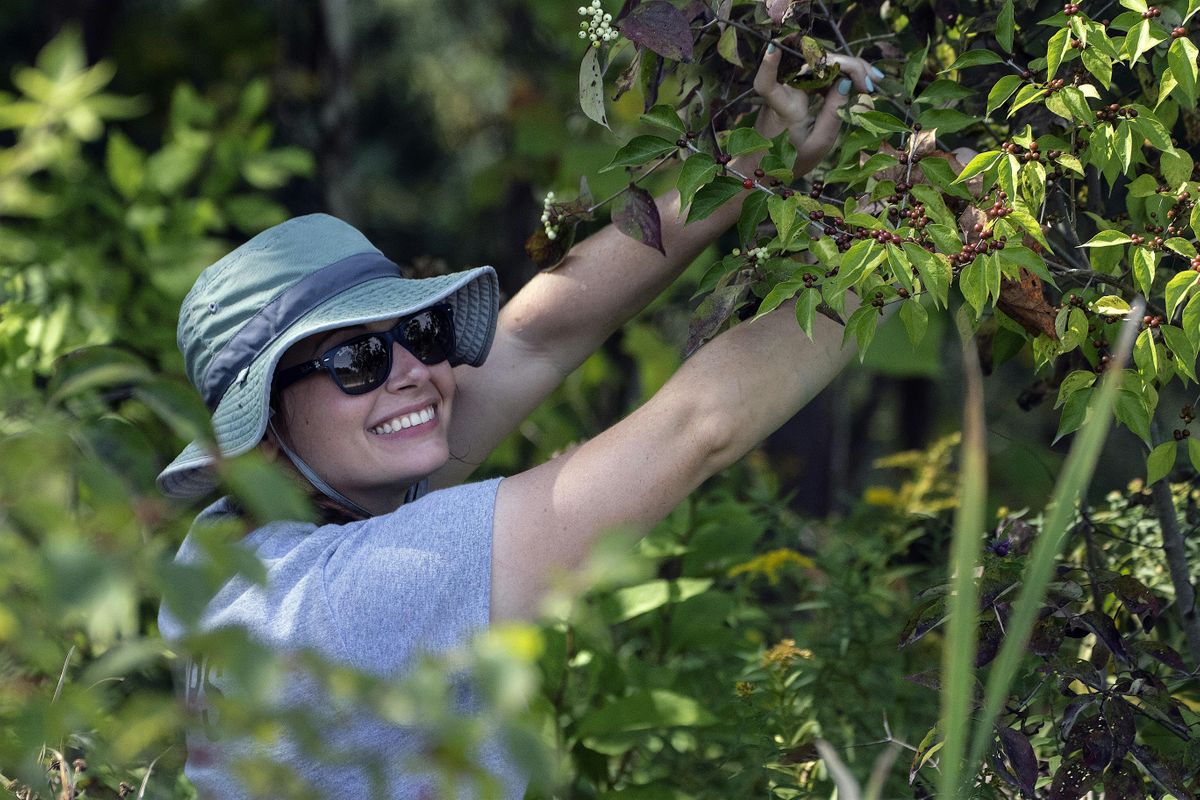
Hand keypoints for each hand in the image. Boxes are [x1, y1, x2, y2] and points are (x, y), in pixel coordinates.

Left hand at [753, 46, 880, 175]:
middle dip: (846, 66)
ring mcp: (789, 87)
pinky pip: (820, 73)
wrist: (771, 164)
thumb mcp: (819, 143)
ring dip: (847, 69)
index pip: (767, 84)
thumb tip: (846, 81)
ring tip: (871, 83)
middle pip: (812, 64)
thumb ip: (833, 113)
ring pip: (819, 65)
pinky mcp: (795, 88)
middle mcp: (783, 92)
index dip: (769, 65)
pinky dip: (840, 76)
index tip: (774, 47)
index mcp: (783, 109)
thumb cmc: (792, 159)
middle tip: (872, 83)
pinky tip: (859, 84)